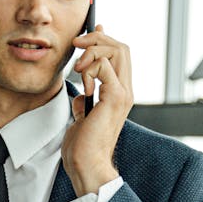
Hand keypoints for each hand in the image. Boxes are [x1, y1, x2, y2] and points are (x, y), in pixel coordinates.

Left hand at [62, 25, 133, 196]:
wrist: (87, 164)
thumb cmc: (83, 146)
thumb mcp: (82, 115)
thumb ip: (86, 99)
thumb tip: (82, 90)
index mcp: (119, 93)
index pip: (120, 55)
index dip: (103, 40)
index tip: (86, 37)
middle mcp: (126, 91)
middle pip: (121, 47)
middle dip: (96, 40)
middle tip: (76, 45)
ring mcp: (122, 94)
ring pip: (116, 51)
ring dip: (92, 53)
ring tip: (79, 71)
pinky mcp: (114, 98)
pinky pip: (104, 66)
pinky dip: (90, 69)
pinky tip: (84, 86)